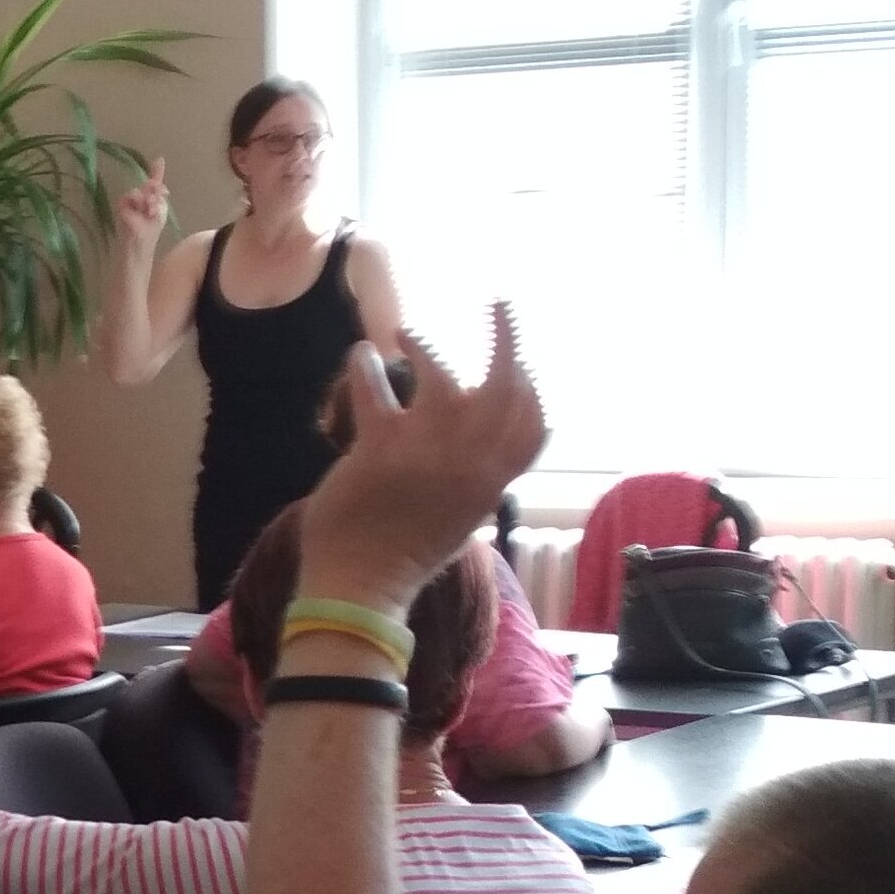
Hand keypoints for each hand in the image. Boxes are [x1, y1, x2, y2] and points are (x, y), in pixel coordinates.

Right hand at [112, 157, 171, 268]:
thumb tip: (161, 184)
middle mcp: (140, 197)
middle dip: (155, 191)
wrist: (139, 244)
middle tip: (156, 203)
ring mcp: (130, 201)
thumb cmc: (150, 231)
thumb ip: (159, 195)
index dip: (156, 171)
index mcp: (151, 199)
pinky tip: (143, 210)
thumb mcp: (160, 211)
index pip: (153, 183)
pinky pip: (132, 195)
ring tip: (150, 212)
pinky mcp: (122, 204)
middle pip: (149, 185)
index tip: (160, 159)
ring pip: (141, 190)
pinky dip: (138, 202)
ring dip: (148, 200)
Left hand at [294, 305, 542, 612]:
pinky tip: (361, 355)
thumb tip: (479, 436)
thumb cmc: (404, 553)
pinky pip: (376, 390)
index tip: (521, 357)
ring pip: (438, 375)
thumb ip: (474, 474)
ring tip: (404, 331)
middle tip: (498, 305)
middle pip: (505, 385)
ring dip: (423, 344)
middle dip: (506, 337)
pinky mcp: (379, 449)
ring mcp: (426, 452)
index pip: (534, 423)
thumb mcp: (458, 516)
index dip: (532, 383)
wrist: (360, 588)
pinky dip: (365, 367)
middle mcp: (469, 462)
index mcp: (492, 482)